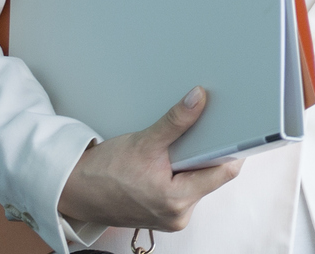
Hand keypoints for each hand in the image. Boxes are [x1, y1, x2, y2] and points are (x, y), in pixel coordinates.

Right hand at [57, 88, 243, 231]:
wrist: (76, 191)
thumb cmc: (104, 172)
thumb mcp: (144, 141)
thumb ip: (175, 122)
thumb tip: (199, 99)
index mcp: (178, 201)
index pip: (224, 172)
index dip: (233, 148)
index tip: (238, 128)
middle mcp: (179, 215)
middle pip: (212, 176)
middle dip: (208, 153)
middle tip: (203, 129)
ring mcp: (172, 216)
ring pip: (198, 181)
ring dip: (192, 162)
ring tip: (175, 147)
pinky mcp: (164, 213)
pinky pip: (184, 188)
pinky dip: (181, 171)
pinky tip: (167, 160)